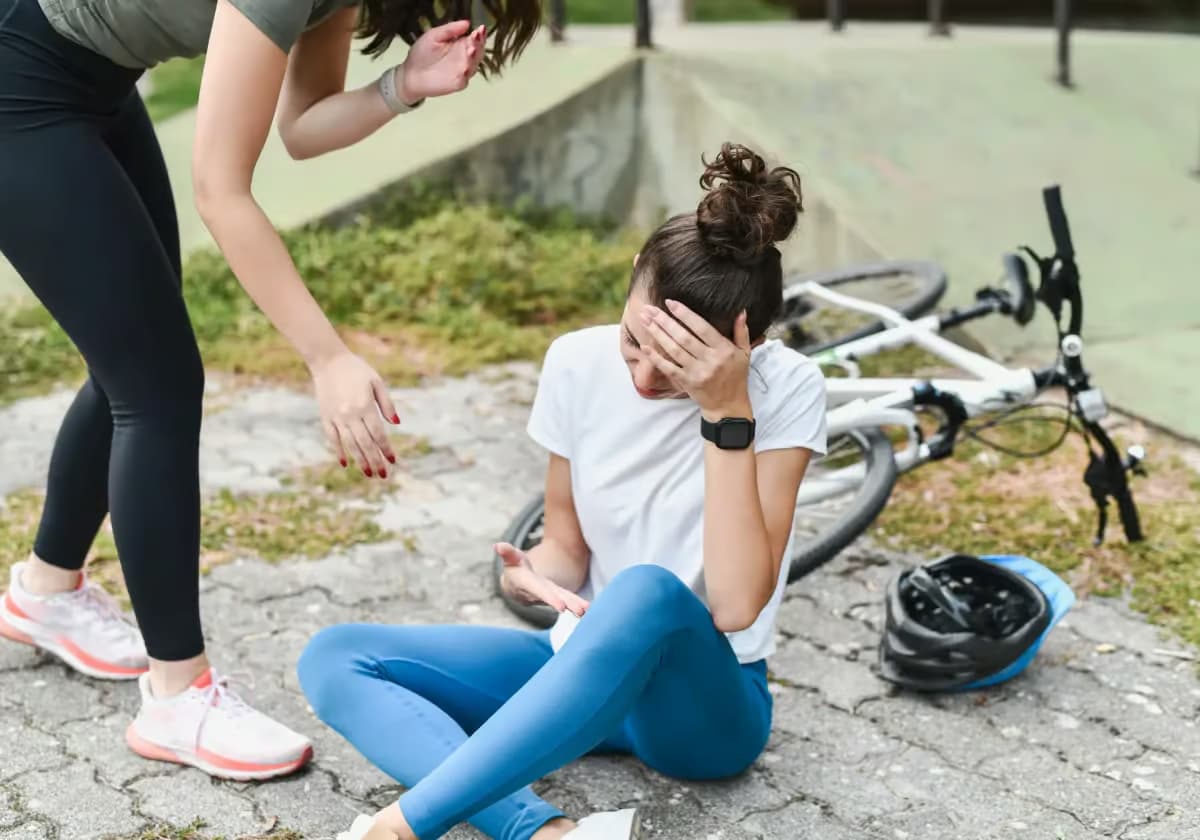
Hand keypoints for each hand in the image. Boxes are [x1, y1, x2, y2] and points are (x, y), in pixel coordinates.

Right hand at [309, 351, 398, 477]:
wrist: (328, 361)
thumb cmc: (357, 370)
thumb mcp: (377, 382)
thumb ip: (387, 403)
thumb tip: (397, 423)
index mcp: (365, 406)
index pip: (378, 434)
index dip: (386, 449)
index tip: (393, 461)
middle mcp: (350, 415)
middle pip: (365, 443)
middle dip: (375, 461)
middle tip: (383, 475)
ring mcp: (336, 417)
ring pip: (350, 444)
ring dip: (360, 461)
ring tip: (368, 474)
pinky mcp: (325, 417)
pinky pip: (332, 439)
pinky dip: (339, 452)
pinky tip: (345, 464)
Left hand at [398, 20, 486, 103]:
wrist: (411, 74)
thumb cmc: (421, 54)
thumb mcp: (434, 36)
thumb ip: (449, 29)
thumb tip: (467, 23)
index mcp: (461, 44)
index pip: (475, 38)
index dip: (479, 34)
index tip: (480, 29)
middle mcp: (465, 57)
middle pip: (478, 50)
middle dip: (479, 44)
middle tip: (476, 37)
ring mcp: (463, 71)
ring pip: (474, 64)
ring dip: (474, 57)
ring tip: (471, 49)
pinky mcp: (458, 83)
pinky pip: (466, 78)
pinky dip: (467, 73)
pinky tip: (465, 67)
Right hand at [495, 542, 588, 616]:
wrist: (516, 586)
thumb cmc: (514, 568)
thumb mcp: (510, 558)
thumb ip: (506, 552)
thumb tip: (497, 546)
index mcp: (526, 583)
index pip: (539, 590)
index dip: (549, 597)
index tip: (561, 606)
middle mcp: (538, 592)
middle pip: (554, 598)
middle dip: (566, 603)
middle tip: (580, 610)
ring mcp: (548, 594)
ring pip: (562, 600)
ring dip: (575, 605)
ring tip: (586, 611)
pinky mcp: (556, 595)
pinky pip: (567, 599)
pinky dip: (576, 603)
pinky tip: (587, 609)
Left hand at [640, 300, 752, 419]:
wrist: (728, 406)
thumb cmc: (736, 377)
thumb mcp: (744, 354)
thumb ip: (742, 332)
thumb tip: (741, 312)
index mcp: (724, 350)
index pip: (702, 328)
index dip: (685, 314)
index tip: (670, 303)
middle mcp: (710, 360)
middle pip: (684, 337)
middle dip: (664, 321)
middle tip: (649, 309)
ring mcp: (697, 372)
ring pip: (674, 350)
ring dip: (657, 334)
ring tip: (645, 320)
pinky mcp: (687, 383)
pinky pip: (669, 368)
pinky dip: (656, 358)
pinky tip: (644, 347)